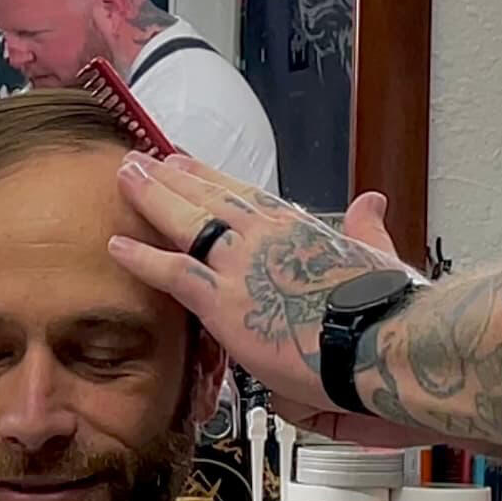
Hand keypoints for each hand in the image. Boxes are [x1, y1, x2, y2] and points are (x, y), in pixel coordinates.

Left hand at [108, 155, 428, 440]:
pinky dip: (142, 256)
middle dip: (174, 176)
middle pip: (210, 197)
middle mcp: (267, 235)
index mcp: (301, 227)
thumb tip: (372, 201)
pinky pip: (172, 272)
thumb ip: (367, 228)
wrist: (380, 341)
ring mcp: (242, 265)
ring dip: (152, 196)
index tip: (189, 163)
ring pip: (186, 221)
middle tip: (142, 159)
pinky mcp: (224, 302)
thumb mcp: (379, 255)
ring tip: (124, 176)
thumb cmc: (386, 308)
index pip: (247, 195)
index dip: (214, 178)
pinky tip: (116, 244)